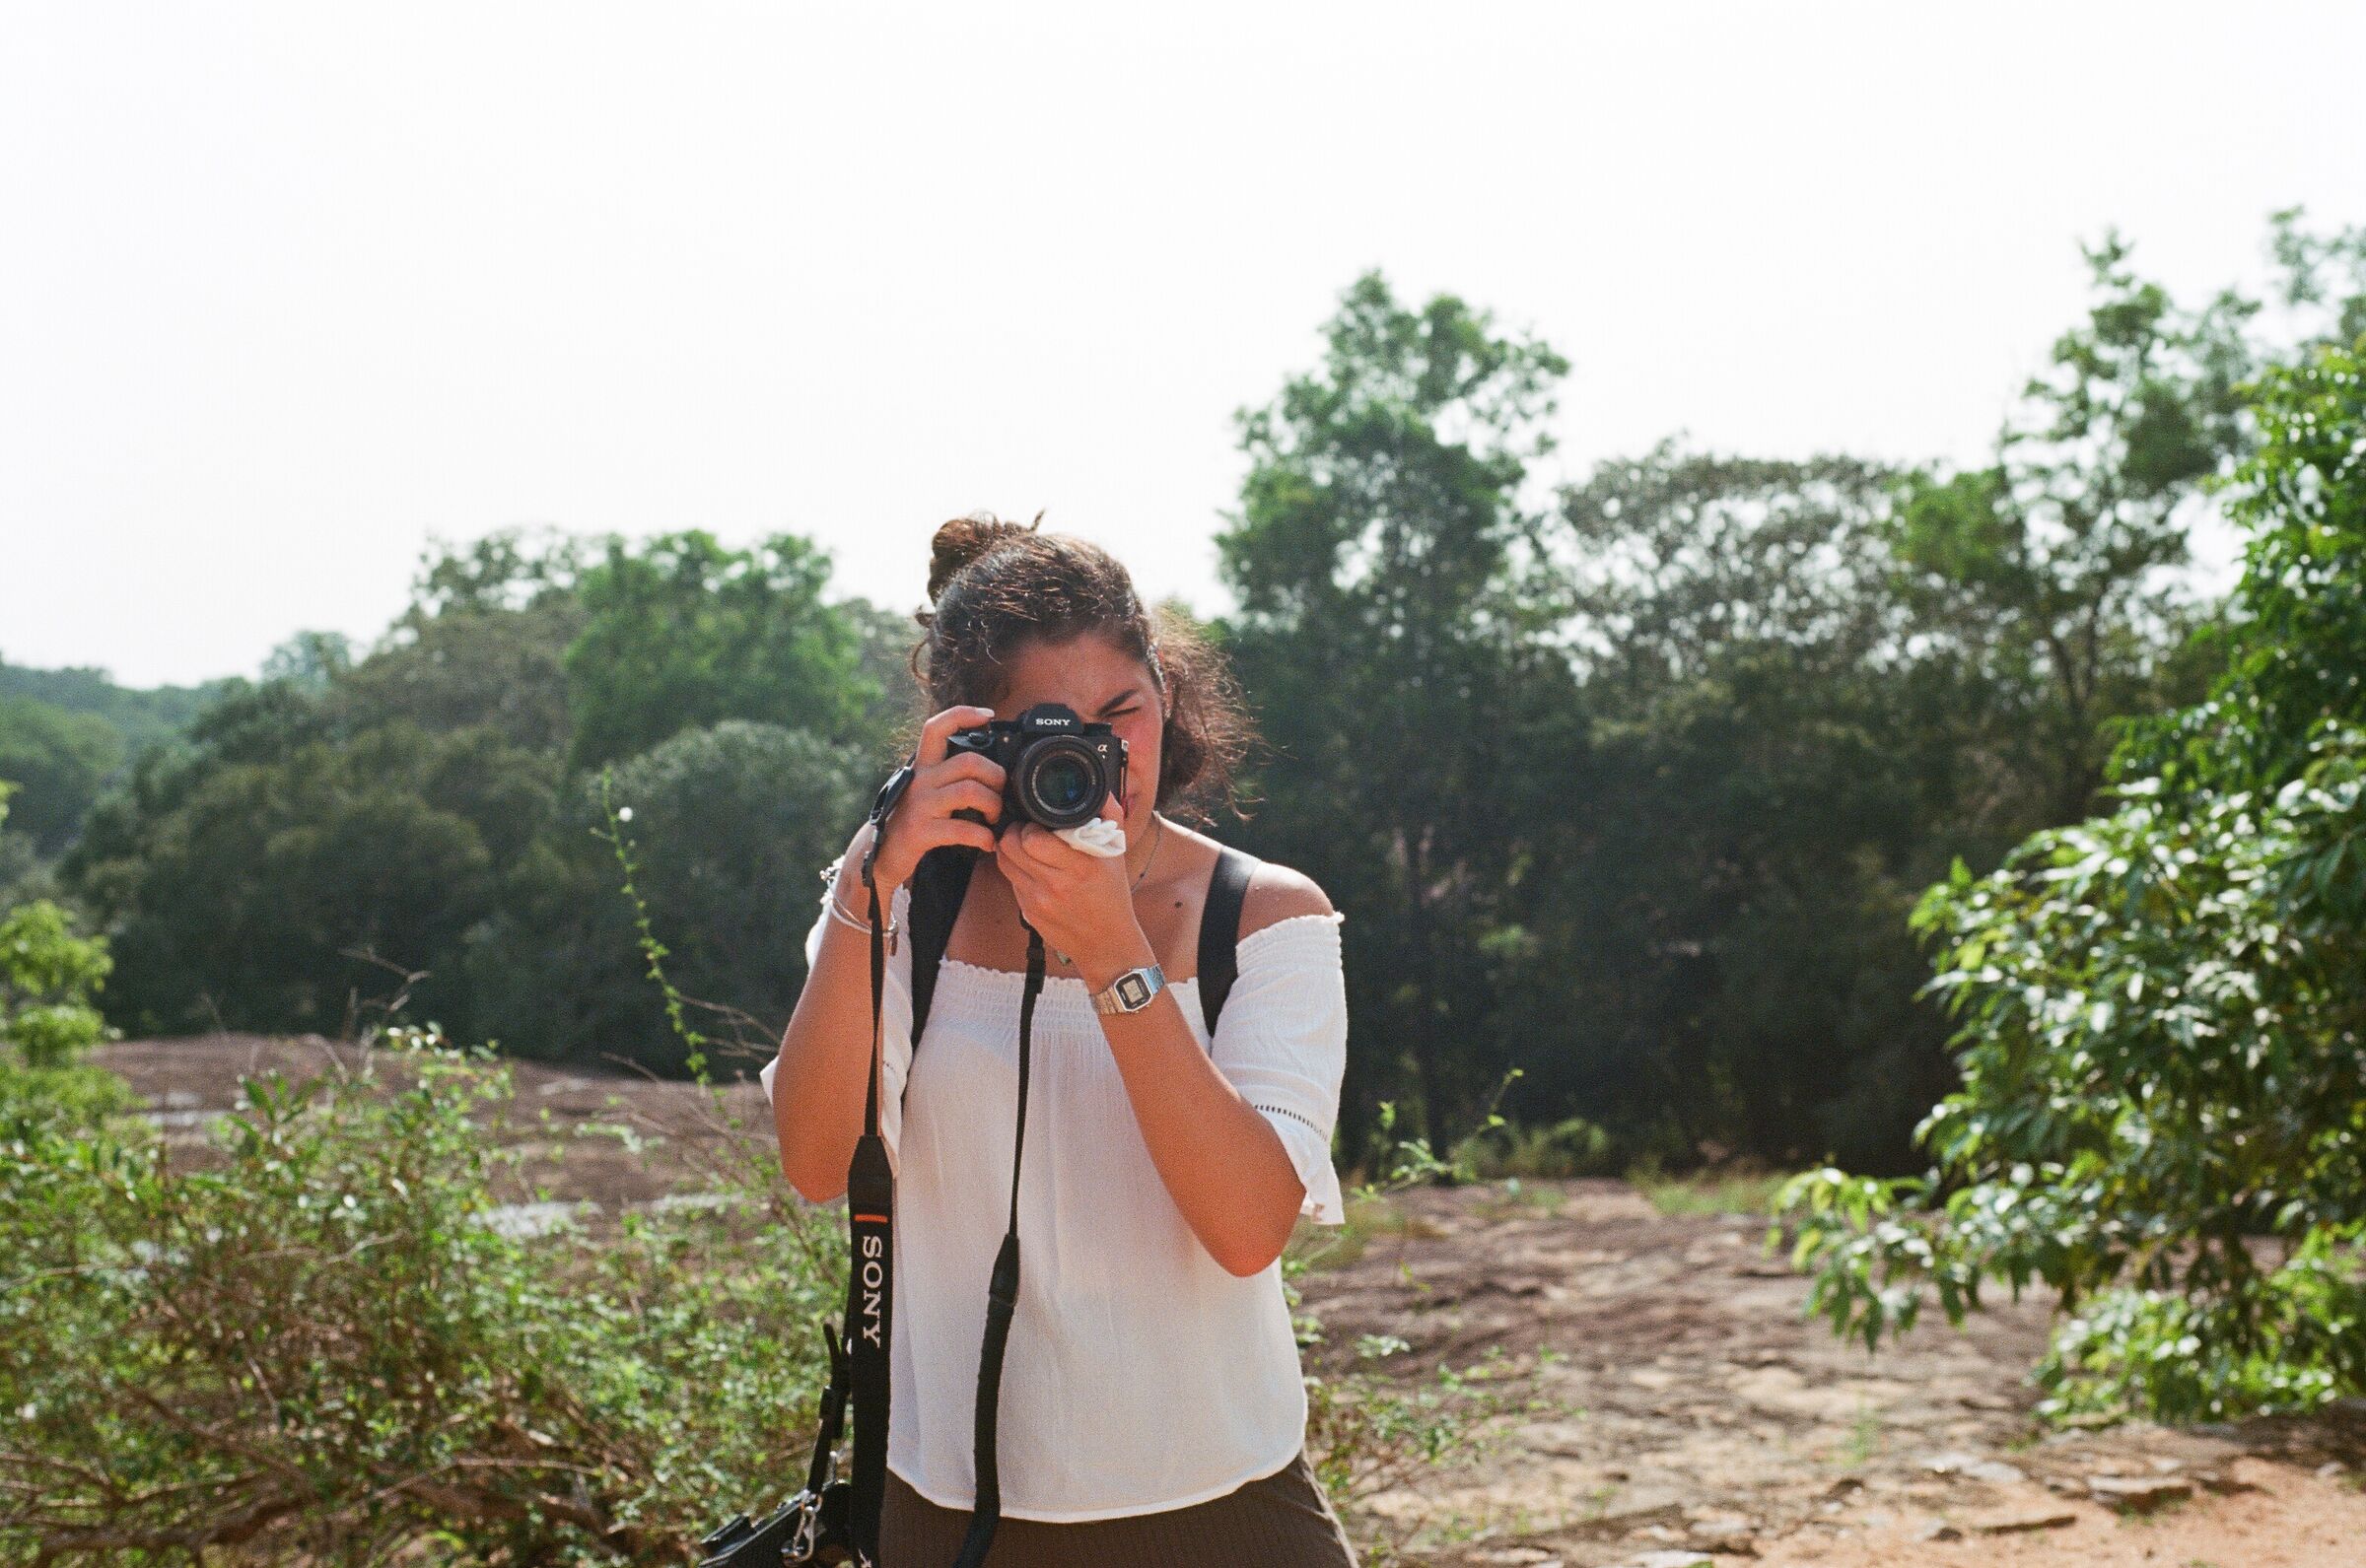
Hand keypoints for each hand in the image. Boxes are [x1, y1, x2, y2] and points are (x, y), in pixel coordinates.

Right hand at [864, 704, 1005, 892]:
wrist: (883, 854)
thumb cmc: (915, 820)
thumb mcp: (927, 790)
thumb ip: (949, 775)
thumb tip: (988, 765)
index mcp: (923, 767)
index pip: (936, 728)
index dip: (962, 714)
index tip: (988, 715)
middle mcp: (920, 781)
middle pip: (969, 762)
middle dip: (996, 776)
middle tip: (1001, 793)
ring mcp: (920, 805)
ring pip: (970, 791)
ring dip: (993, 805)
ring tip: (995, 818)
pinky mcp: (921, 831)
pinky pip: (963, 829)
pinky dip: (984, 837)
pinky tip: (988, 842)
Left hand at [995, 792, 1151, 988]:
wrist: (1107, 943)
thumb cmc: (1112, 895)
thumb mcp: (1117, 854)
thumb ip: (1109, 817)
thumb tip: (1099, 788)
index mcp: (1079, 866)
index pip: (1033, 839)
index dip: (1029, 825)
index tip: (1037, 822)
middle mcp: (1056, 885)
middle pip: (1010, 847)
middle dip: (1014, 832)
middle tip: (1025, 829)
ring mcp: (1038, 901)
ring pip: (1003, 862)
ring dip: (1009, 849)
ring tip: (1024, 845)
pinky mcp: (1027, 912)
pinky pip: (1010, 881)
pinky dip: (1016, 870)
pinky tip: (1031, 868)